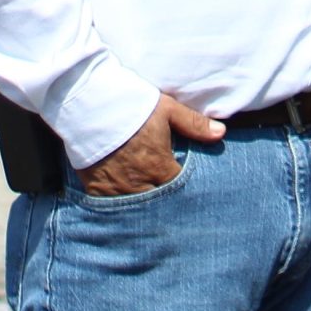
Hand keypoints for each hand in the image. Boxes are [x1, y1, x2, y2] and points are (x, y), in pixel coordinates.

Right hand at [78, 94, 222, 195]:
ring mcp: (116, 188)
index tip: (186, 188)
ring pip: (136, 206)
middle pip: (158, 200)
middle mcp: (139, 182)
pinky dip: (119, 203)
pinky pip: (111, 205)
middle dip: (165, 200)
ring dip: (143, 204)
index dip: (184, 188)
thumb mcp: (167, 110)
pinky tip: (125, 201)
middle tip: (170, 203)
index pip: (179, 187)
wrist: (89, 104)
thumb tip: (221, 133)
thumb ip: (194, 124)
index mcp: (159, 166)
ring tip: (149, 203)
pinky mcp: (96, 188)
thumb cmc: (131, 105)